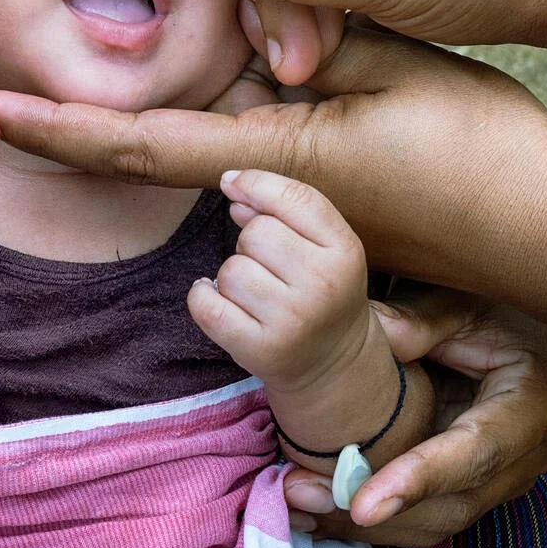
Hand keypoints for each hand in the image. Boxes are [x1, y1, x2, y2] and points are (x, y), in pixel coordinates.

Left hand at [0, 24, 546, 398]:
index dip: (57, 130)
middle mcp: (268, 193)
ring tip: (132, 71)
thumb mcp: (393, 67)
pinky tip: (241, 59)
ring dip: (164, 110)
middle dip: (75, 125)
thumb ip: (306, 25)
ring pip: (206, 146)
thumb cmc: (483, 153)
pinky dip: (222, 109)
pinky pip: (252, 148)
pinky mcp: (326, 197)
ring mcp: (295, 203)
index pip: (139, 145)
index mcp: (273, 160)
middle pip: (153, 153)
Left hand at [189, 170, 374, 396]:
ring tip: (257, 293)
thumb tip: (233, 185)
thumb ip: (285, 210)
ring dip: (232, 276)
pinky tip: (215, 297)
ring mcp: (292, 320)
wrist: (336, 364)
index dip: (256, 183)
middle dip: (251, 242)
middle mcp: (322, 284)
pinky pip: (207, 305)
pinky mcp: (261, 349)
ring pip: (230, 269)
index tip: (231, 183)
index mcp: (345, 251)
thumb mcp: (325, 248)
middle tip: (269, 267)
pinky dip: (202, 296)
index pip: (295, 198)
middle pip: (255, 232)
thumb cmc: (324, 293)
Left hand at [283, 289, 546, 547]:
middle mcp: (537, 447)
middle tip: (304, 497)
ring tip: (301, 503)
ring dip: (368, 521)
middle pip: (457, 501)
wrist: (505, 316)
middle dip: (379, 510)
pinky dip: (378, 516)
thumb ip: (419, 318)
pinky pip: (429, 513)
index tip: (364, 504)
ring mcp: (511, 472)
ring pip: (440, 520)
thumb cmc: (480, 298)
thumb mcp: (455, 295)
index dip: (420, 480)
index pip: (479, 451)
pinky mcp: (479, 482)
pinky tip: (321, 506)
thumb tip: (378, 335)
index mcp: (540, 397)